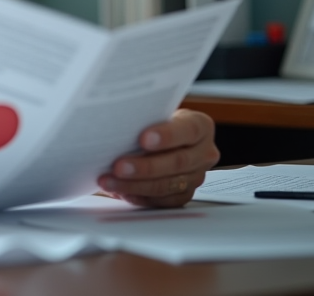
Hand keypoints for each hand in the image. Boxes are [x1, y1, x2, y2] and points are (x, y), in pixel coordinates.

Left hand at [97, 109, 218, 207]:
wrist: (162, 136)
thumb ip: (144, 118)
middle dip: (145, 167)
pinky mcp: (184, 194)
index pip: (188, 130)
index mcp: (200, 126)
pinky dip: (140, 197)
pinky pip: (163, 201)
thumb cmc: (155, 120)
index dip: (167, 136)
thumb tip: (116, 126)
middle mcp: (203, 153)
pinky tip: (121, 192)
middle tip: (118, 166)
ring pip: (168, 185)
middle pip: (178, 162)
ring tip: (110, 181)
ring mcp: (196, 176)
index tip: (143, 139)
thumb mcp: (154, 111)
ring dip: (135, 185)